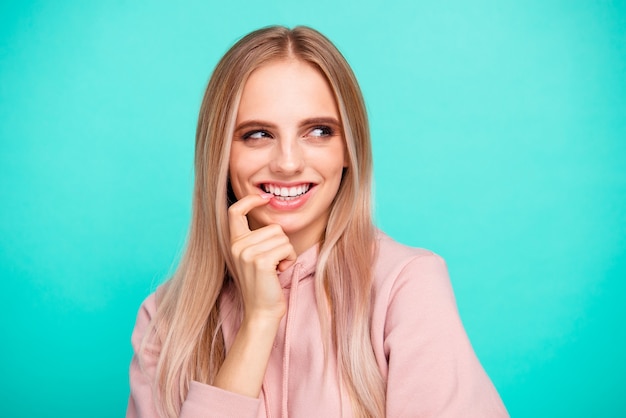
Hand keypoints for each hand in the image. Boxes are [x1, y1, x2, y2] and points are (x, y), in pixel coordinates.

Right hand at [228, 193, 296, 322]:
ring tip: (276, 269)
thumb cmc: (263, 286)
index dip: (250, 200)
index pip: (235, 211)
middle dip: (281, 244)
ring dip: (286, 252)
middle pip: (272, 227)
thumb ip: (257, 238)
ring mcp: (247, 253)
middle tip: (273, 263)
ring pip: (281, 237)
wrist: (261, 312)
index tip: (264, 198)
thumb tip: (272, 216)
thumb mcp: (254, 257)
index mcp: (234, 243)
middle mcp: (237, 246)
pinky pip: (286, 247)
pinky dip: (289, 258)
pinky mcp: (261, 261)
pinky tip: (280, 271)